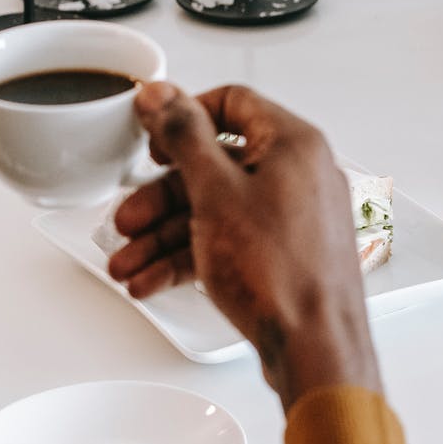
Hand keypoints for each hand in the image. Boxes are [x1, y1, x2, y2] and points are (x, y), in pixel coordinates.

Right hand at [106, 82, 381, 408]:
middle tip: (128, 217)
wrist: (315, 347)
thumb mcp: (215, 193)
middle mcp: (299, 174)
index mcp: (293, 143)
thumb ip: (184, 138)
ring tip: (127, 260)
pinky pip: (230, 241)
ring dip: (166, 234)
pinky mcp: (285, 254)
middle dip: (162, 196)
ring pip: (217, 209)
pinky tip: (152, 278)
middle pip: (215, 165)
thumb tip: (162, 96)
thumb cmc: (281, 273)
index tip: (151, 137)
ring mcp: (294, 216)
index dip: (184, 116)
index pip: (232, 103)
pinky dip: (191, 256)